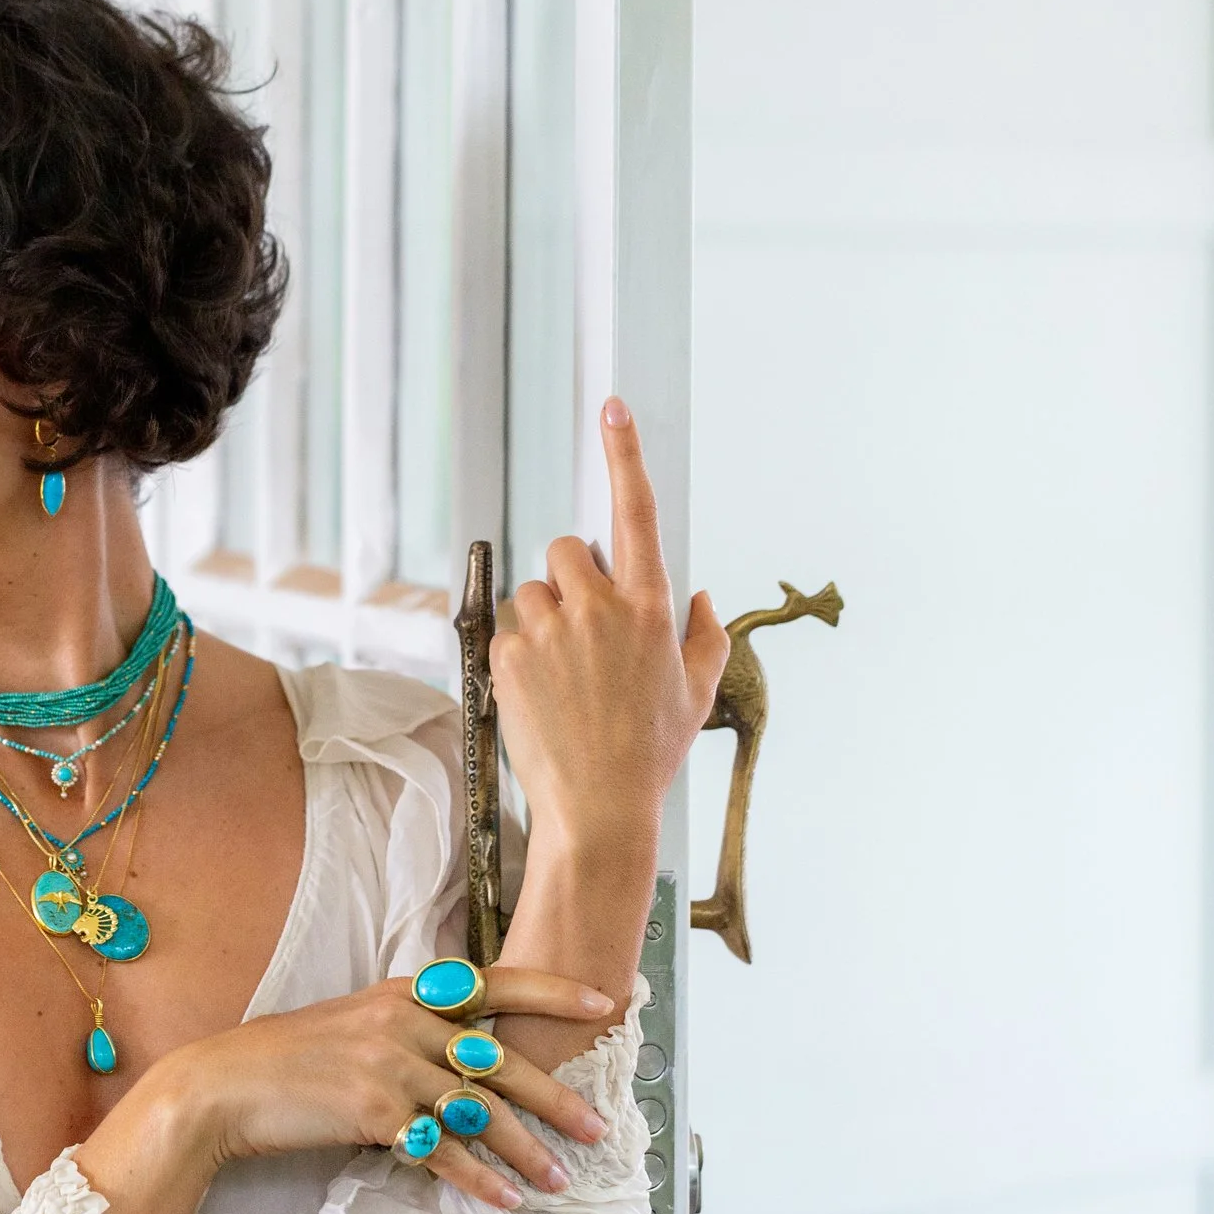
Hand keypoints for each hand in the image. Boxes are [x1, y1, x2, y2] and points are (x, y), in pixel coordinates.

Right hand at [152, 967, 617, 1208]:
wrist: (227, 1085)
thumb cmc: (289, 1060)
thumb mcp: (355, 1024)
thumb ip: (410, 1032)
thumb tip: (465, 1058)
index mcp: (405, 993)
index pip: (494, 983)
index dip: (552, 991)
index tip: (603, 1003)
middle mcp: (404, 1021)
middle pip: (500, 1059)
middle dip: (556, 1097)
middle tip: (597, 1127)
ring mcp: (390, 1064)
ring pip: (479, 1111)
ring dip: (526, 1150)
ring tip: (560, 1179)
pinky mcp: (374, 1110)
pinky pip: (442, 1149)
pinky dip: (479, 1179)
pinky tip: (506, 1199)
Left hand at [492, 398, 728, 857]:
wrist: (599, 807)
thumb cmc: (652, 752)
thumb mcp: (696, 693)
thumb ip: (705, 635)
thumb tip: (701, 595)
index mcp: (652, 606)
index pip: (637, 512)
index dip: (626, 455)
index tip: (613, 406)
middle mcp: (601, 607)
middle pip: (566, 551)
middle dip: (572, 580)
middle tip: (584, 633)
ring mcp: (551, 630)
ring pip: (533, 593)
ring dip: (543, 619)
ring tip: (564, 676)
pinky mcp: (510, 656)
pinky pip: (508, 632)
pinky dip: (520, 655)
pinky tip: (541, 696)